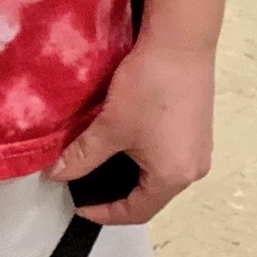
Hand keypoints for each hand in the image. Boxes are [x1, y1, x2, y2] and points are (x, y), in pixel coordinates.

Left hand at [49, 34, 215, 224]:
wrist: (181, 44)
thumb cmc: (149, 88)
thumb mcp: (109, 126)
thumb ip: (82, 156)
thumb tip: (57, 175)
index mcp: (174, 177)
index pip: (137, 212)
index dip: (104, 213)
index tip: (78, 205)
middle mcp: (193, 170)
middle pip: (150, 196)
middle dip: (117, 195)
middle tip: (85, 185)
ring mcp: (199, 150)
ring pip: (158, 176)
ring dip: (129, 175)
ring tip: (99, 164)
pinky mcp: (198, 131)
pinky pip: (167, 157)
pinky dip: (142, 158)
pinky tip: (122, 143)